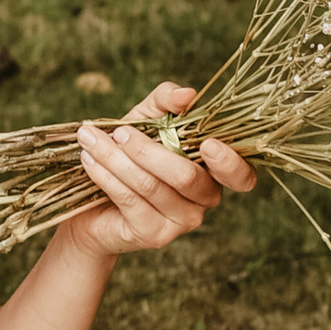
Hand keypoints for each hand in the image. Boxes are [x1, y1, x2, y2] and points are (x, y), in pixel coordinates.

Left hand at [64, 84, 255, 262]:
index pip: (241, 176)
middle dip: (147, 151)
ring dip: (116, 159)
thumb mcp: (147, 120)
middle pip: (186, 177)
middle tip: (119, 132)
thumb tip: (187, 94)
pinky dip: (106, 175)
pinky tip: (90, 160)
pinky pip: (130, 200)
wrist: (93, 203)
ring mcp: (182, 221)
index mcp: (214, 171)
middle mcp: (205, 199)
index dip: (230, 163)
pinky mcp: (154, 235)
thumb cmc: (129, 155)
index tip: (208, 144)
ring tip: (90, 139)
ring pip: (152, 186)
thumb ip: (166, 102)